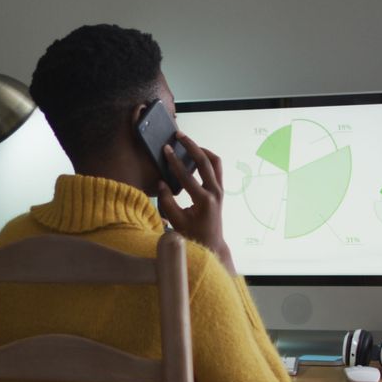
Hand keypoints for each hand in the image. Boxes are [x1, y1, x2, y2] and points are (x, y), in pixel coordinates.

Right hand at [156, 131, 236, 274]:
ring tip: (188, 143)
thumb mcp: (176, 221)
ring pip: (215, 162)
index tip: (166, 149)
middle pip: (206, 161)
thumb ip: (167, 201)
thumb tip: (162, 182)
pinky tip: (195, 156)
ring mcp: (220, 190)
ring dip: (202, 150)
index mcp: (204, 201)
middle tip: (179, 136)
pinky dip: (206, 159)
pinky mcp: (220, 190)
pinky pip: (215, 168)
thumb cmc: (192, 235)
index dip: (175, 161)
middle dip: (192, 146)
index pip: (187, 176)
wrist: (211, 244)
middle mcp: (215, 193)